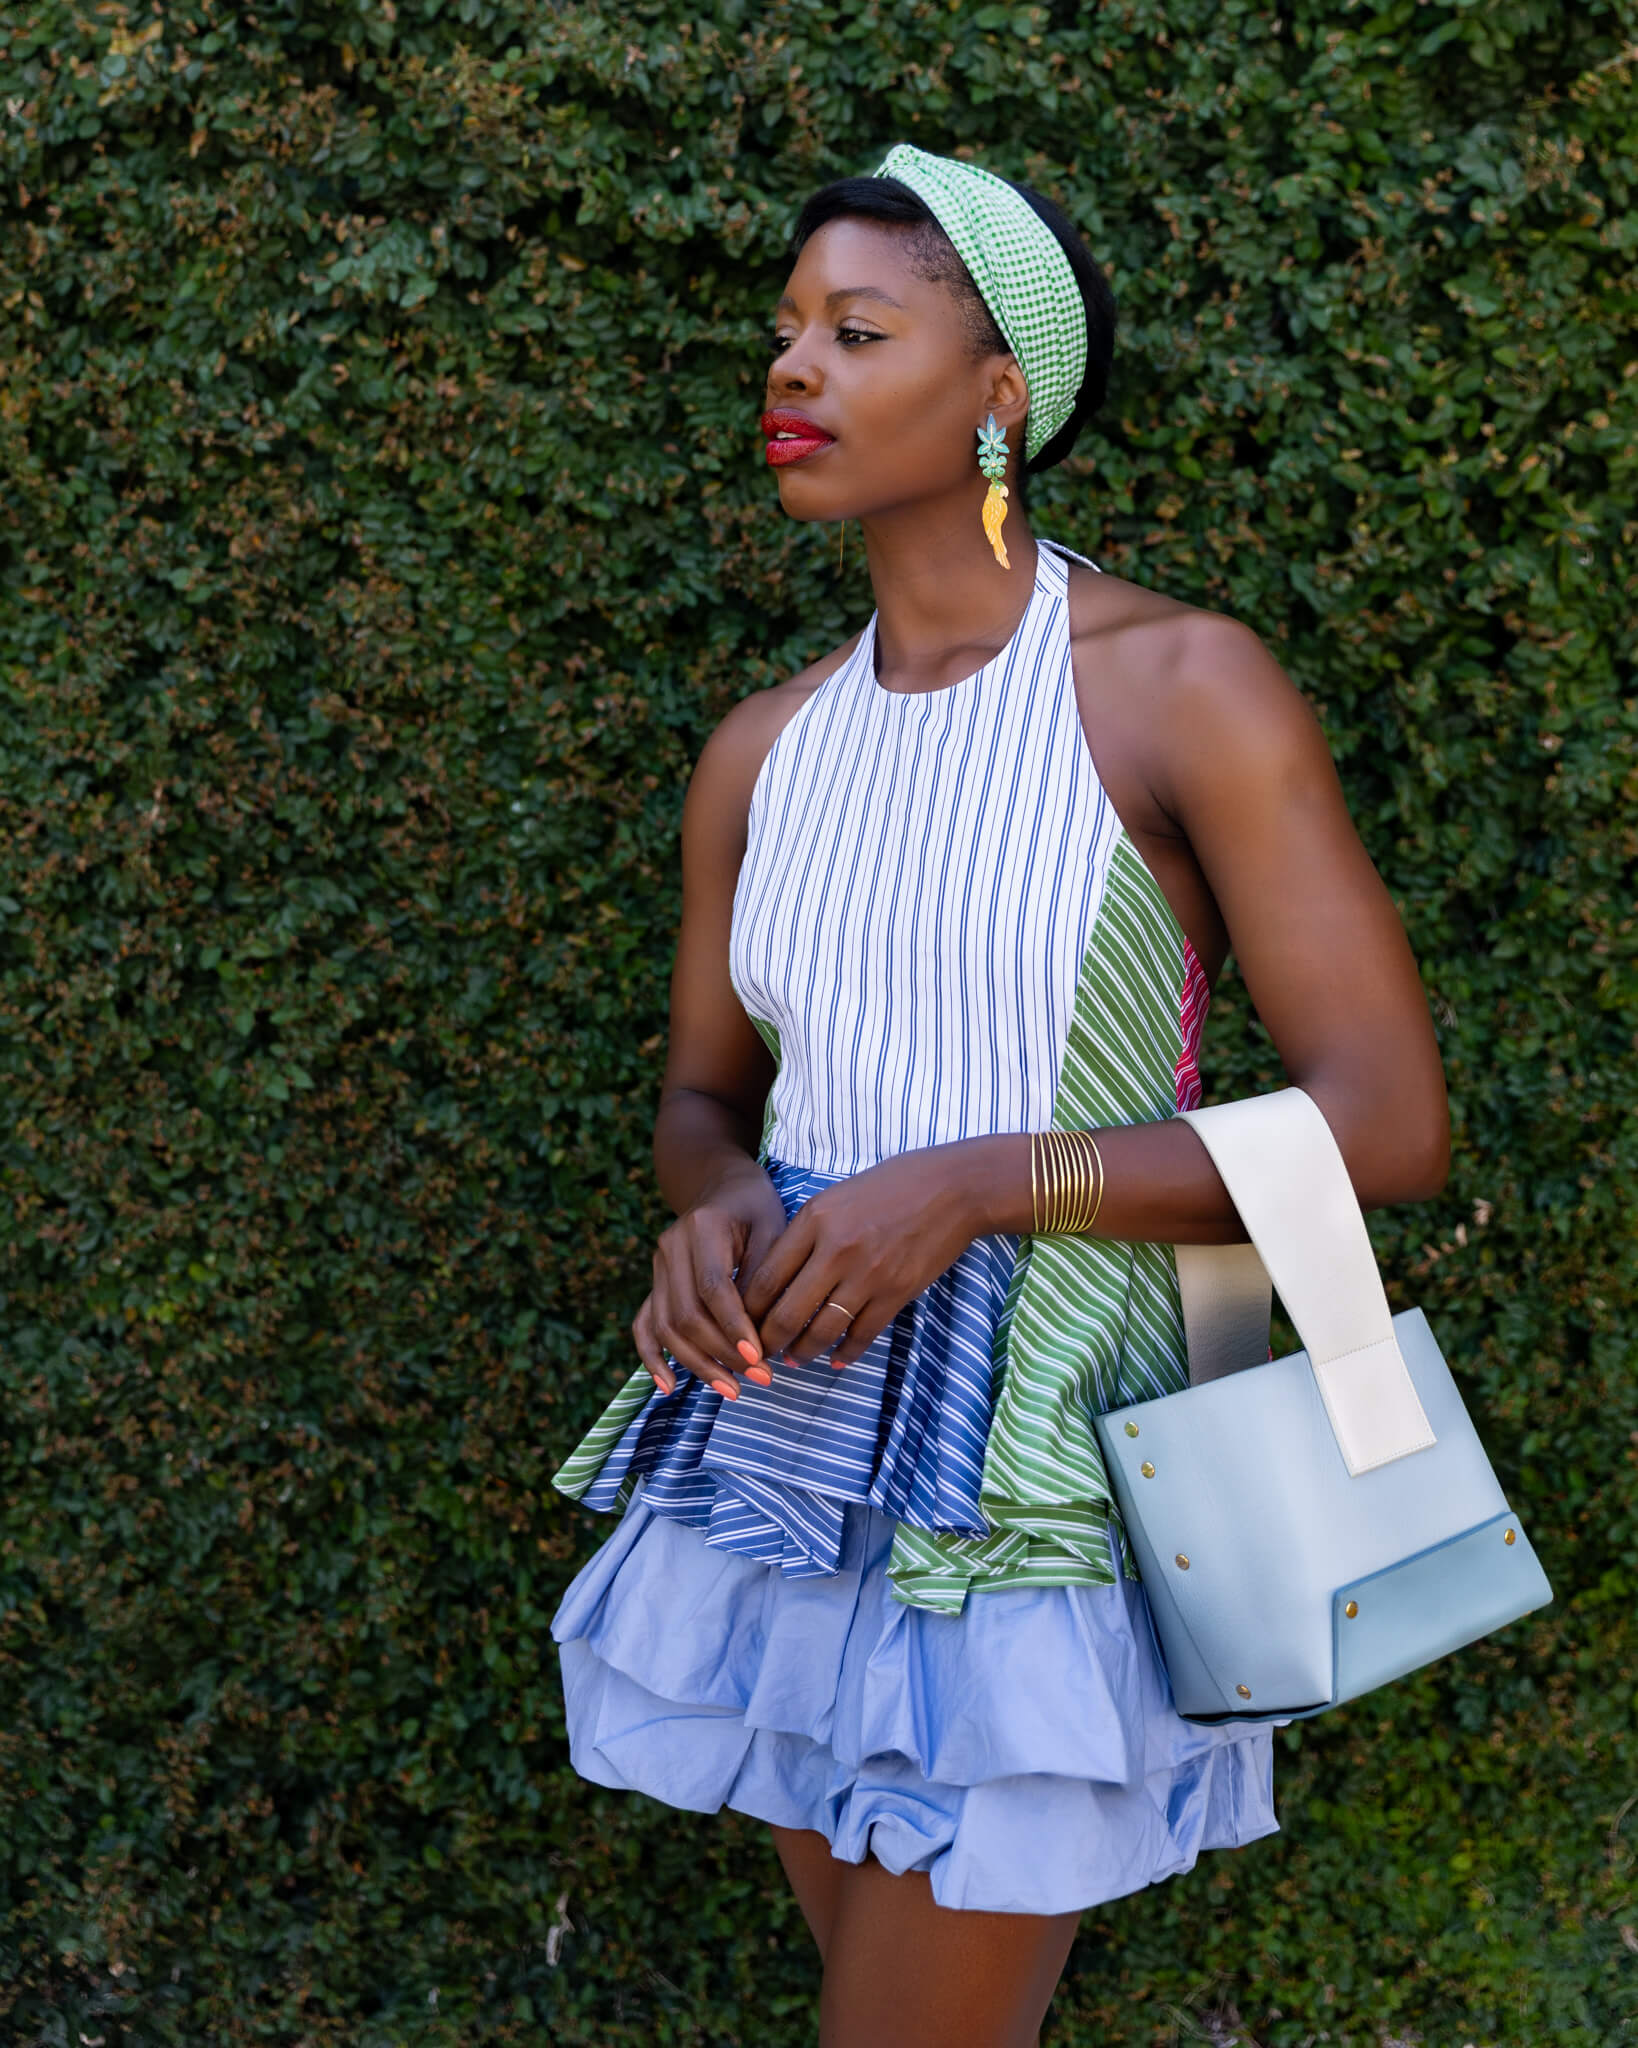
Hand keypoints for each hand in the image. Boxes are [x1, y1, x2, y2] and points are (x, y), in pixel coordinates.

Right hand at [632, 1163, 789, 1399]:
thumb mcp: (774, 1227)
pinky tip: (668, 1386)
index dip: (733, 1326)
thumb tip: (762, 1335)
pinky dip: (652, 1358)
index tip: (759, 1357)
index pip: (713, 1287)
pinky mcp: (655, 1283)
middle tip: (760, 1379)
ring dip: (697, 1364)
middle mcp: (670, 1247)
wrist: (720, 1185)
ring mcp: (657, 1267)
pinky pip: (645, 1325)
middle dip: (721, 1353)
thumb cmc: (756, 1208)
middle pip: (686, 1313)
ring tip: (732, 1390)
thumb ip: (765, 1276)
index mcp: (702, 1227)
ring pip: (666, 1326)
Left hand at [739, 1146, 984, 1368]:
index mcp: (814, 1220)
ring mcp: (867, 1275)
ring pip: (821, 1331)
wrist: (954, 1188)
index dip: (748, 1310)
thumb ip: (807, 1231)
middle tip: (760, 1352)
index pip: (765, 1278)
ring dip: (803, 1351)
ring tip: (795, 1358)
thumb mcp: (837, 1195)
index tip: (742, 1322)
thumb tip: (779, 1274)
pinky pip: (861, 1335)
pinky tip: (836, 1358)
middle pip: (786, 1313)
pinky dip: (846, 1352)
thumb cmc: (894, 1184)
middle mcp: (835, 1250)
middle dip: (767, 1341)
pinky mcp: (896, 1293)